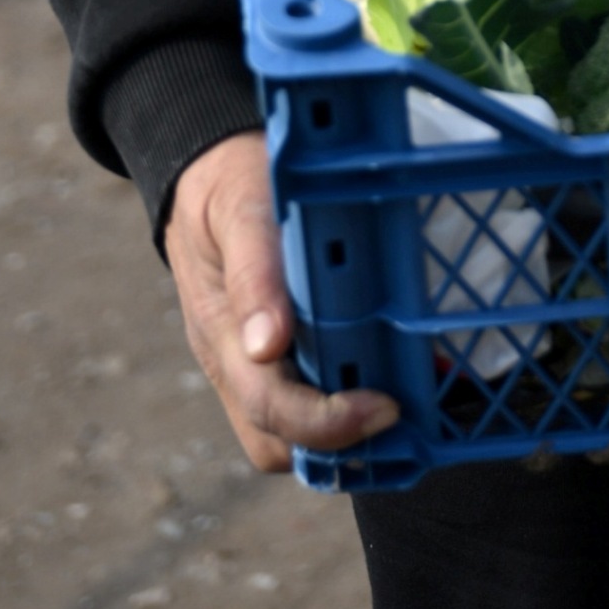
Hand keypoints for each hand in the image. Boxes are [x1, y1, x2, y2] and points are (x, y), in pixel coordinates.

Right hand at [167, 130, 399, 475]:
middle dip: (339, 439)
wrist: (206, 169)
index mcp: (221, 328)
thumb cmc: (230, 184)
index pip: (268, 404)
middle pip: (275, 436)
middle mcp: (228, 358)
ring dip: (336, 433)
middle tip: (402, 410)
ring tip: (397, 403)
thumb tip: (267, 345)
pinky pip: (293, 402)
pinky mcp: (262, 354)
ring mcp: (242, 360)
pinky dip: (335, 407)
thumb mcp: (242, 210)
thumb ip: (256, 274)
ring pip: (281, 433)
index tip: (386, 406)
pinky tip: (380, 379)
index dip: (328, 421)